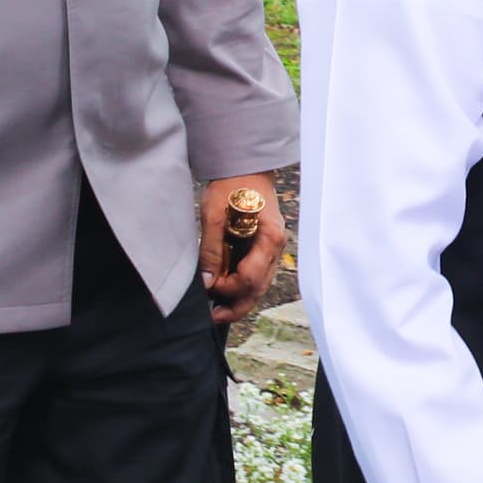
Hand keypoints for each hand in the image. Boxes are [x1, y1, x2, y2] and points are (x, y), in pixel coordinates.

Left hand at [200, 172, 283, 327]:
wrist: (246, 166)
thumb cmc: (232, 185)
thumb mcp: (214, 215)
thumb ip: (211, 249)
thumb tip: (206, 281)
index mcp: (269, 238)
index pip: (250, 277)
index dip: (228, 287)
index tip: (208, 287)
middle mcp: (276, 247)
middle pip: (259, 288)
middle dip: (237, 304)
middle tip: (214, 316)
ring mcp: (274, 248)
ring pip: (260, 285)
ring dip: (241, 299)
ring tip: (219, 310)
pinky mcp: (266, 247)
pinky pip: (258, 274)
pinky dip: (244, 286)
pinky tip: (228, 292)